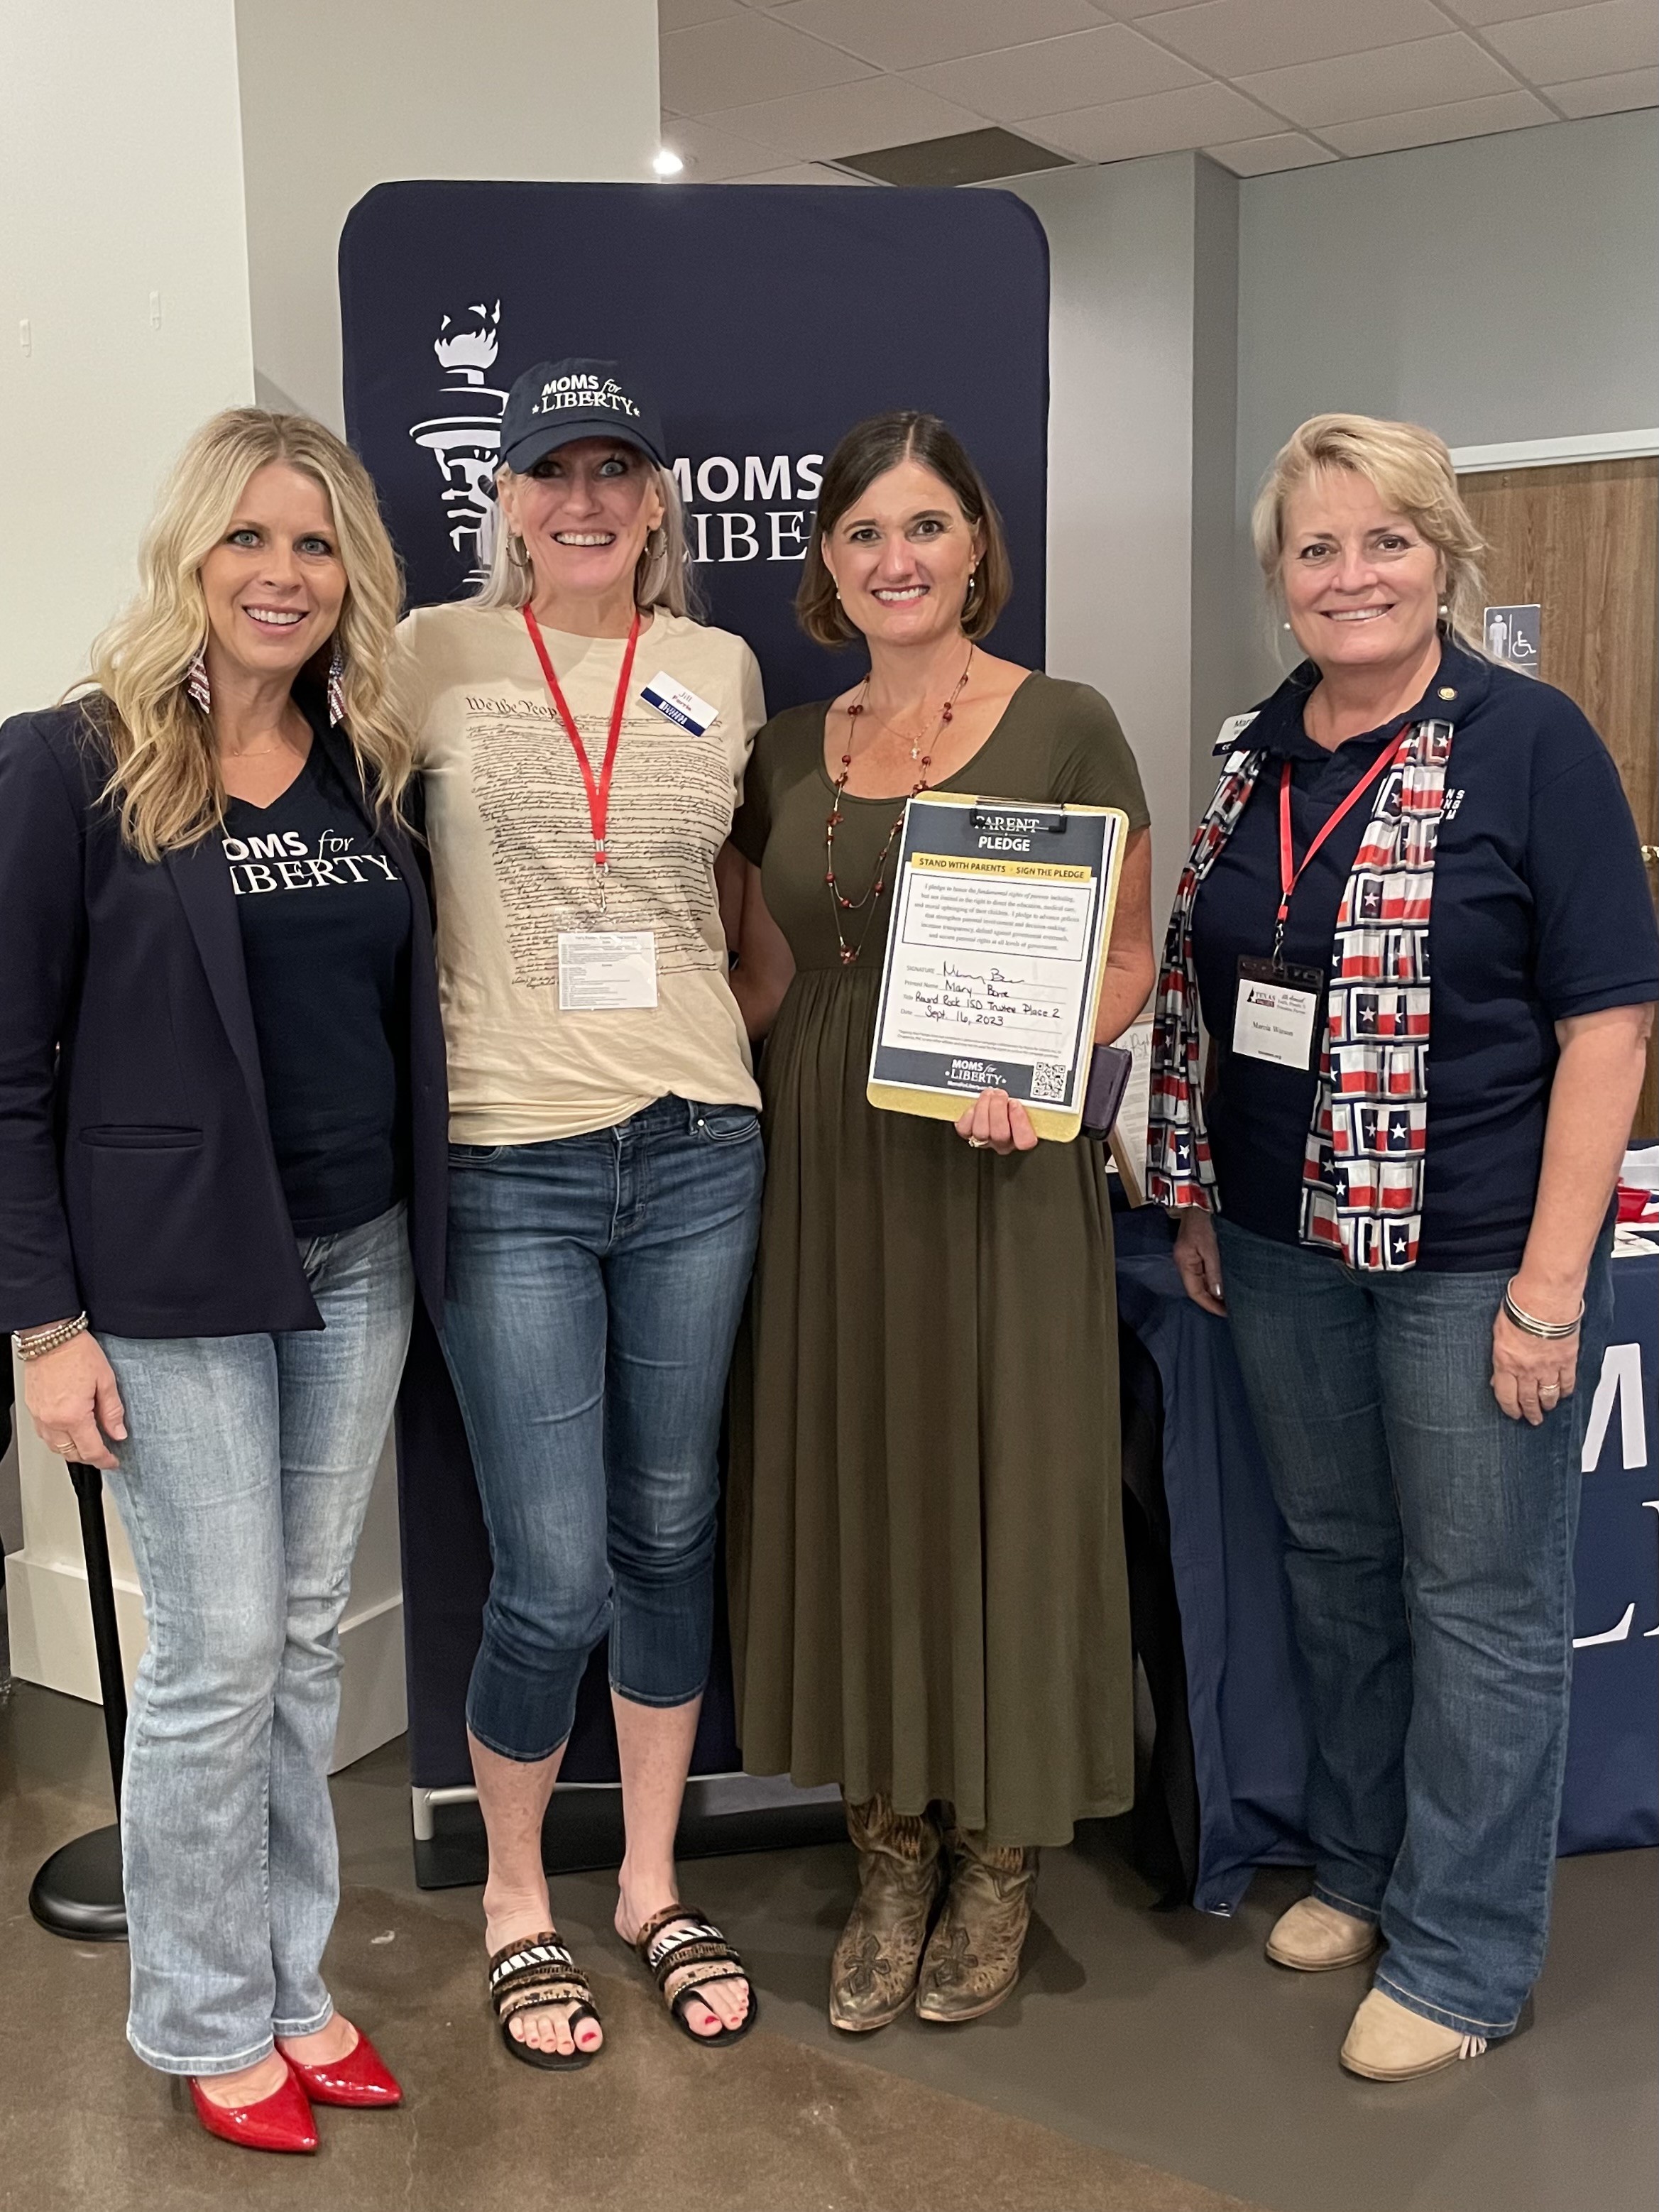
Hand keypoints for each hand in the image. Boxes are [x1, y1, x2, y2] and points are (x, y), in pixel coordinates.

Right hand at [22, 1332, 125, 1469]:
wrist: (51, 1337)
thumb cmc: (77, 1352)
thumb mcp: (106, 1381)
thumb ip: (113, 1411)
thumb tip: (118, 1432)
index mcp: (73, 1415)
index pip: (91, 1450)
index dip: (105, 1460)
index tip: (113, 1461)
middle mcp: (53, 1420)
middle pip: (71, 1454)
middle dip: (89, 1458)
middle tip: (104, 1454)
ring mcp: (40, 1416)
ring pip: (56, 1447)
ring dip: (73, 1451)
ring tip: (89, 1444)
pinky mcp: (33, 1409)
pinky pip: (45, 1435)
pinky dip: (59, 1440)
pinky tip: (70, 1432)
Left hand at [954, 1088, 1037, 1156]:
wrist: (995, 1099)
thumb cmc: (1014, 1100)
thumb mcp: (1030, 1098)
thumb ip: (1033, 1099)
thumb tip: (1039, 1091)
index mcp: (1023, 1136)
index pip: (1025, 1141)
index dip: (1020, 1122)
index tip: (1016, 1103)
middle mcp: (1004, 1142)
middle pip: (1000, 1134)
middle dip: (998, 1110)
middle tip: (1000, 1094)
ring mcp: (986, 1139)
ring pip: (982, 1132)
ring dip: (983, 1108)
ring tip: (988, 1094)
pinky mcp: (968, 1133)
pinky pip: (965, 1129)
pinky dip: (968, 1115)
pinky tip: (974, 1105)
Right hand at [1173, 1208, 1226, 1315]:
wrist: (1199, 1200)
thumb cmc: (1204, 1223)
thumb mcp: (1211, 1248)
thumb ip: (1214, 1271)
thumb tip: (1218, 1294)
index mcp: (1184, 1262)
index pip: (1194, 1292)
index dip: (1209, 1304)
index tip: (1225, 1313)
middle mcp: (1184, 1262)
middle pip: (1196, 1288)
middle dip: (1212, 1300)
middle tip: (1230, 1310)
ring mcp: (1189, 1257)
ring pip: (1200, 1281)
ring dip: (1213, 1292)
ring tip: (1229, 1301)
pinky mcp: (1196, 1252)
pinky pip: (1203, 1272)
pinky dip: (1213, 1281)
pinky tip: (1223, 1284)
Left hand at [1491, 1300, 1578, 1425]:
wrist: (1545, 1297)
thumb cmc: (1520, 1305)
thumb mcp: (1498, 1331)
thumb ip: (1501, 1353)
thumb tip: (1499, 1369)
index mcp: (1506, 1362)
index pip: (1505, 1395)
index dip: (1509, 1407)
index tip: (1512, 1413)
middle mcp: (1527, 1369)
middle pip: (1528, 1399)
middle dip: (1529, 1412)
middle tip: (1531, 1419)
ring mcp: (1548, 1366)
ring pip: (1548, 1394)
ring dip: (1547, 1404)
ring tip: (1546, 1409)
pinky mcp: (1567, 1360)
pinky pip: (1567, 1382)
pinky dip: (1565, 1391)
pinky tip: (1564, 1394)